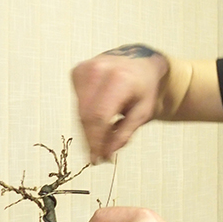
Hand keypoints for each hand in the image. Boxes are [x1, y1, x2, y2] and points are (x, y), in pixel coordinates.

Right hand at [71, 46, 168, 163]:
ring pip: (79, 111)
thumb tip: (106, 153)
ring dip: (88, 131)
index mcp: (119, 79)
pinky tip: (100, 120)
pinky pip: (78, 103)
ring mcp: (85, 68)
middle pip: (86, 115)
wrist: (140, 62)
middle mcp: (98, 70)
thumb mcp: (143, 113)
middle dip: (91, 139)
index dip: (96, 141)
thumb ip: (125, 133)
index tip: (98, 158)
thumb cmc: (144, 88)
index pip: (100, 117)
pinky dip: (87, 117)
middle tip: (98, 157)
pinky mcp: (78, 71)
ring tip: (102, 141)